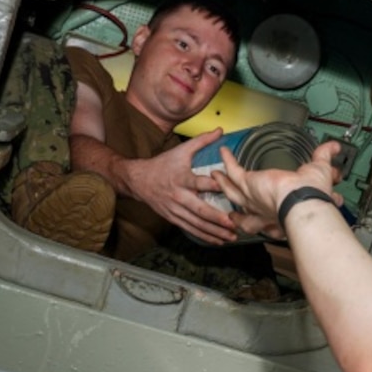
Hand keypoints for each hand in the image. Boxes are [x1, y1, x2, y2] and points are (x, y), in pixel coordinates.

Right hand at [118, 129, 240, 244]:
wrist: (138, 180)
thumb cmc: (162, 165)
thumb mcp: (181, 151)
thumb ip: (202, 141)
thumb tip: (220, 130)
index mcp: (181, 179)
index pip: (199, 183)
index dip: (213, 186)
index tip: (228, 190)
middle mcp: (178, 196)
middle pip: (199, 210)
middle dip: (217, 219)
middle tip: (233, 224)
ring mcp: (175, 210)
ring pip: (196, 224)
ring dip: (214, 232)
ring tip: (231, 237)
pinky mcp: (173, 219)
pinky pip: (190, 229)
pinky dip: (204, 236)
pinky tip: (218, 241)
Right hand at [215, 141, 343, 239]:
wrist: (303, 202)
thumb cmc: (314, 198)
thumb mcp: (322, 173)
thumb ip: (325, 160)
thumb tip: (333, 149)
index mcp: (284, 218)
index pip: (273, 224)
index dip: (269, 223)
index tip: (268, 219)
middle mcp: (267, 213)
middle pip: (247, 216)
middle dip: (239, 213)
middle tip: (233, 212)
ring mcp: (255, 200)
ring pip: (234, 193)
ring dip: (225, 184)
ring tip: (217, 176)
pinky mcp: (248, 185)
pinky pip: (234, 172)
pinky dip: (228, 162)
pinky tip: (224, 152)